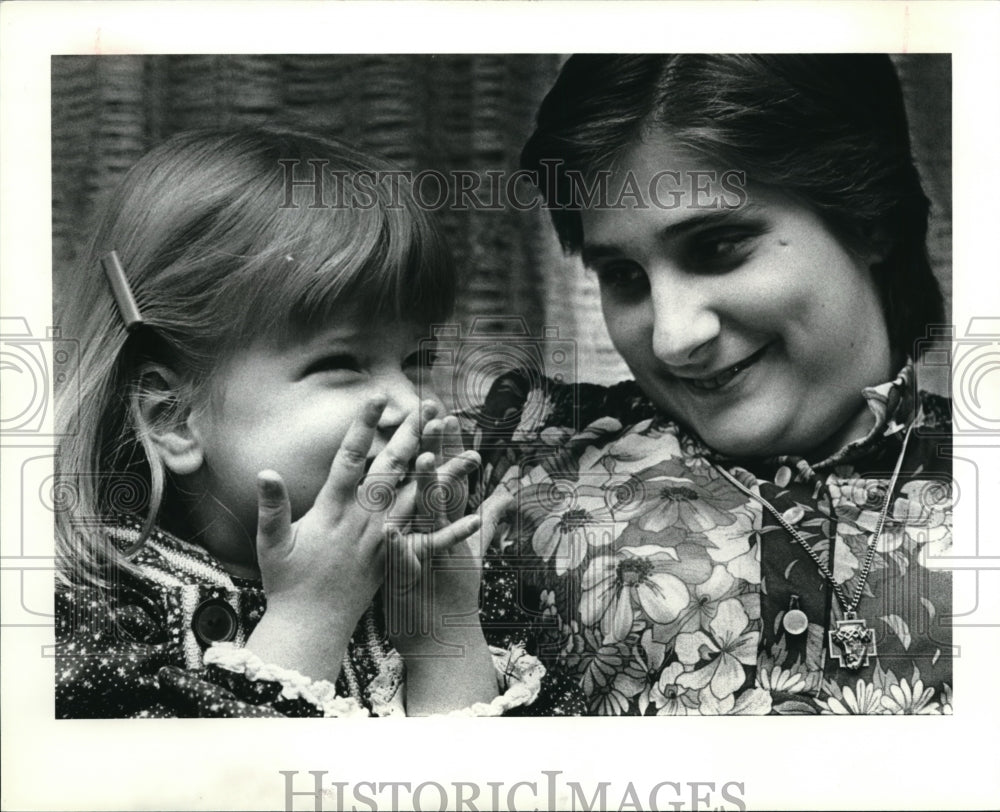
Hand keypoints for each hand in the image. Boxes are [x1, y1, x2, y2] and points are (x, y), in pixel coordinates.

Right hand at [245, 397, 477, 681]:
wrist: (309, 626)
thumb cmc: (286, 581)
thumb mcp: (272, 541)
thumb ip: (272, 505)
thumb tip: (265, 471)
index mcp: (332, 509)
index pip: (349, 458)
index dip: (363, 426)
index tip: (375, 396)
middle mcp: (362, 520)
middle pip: (392, 470)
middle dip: (411, 436)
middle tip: (428, 407)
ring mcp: (383, 540)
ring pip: (419, 500)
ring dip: (444, 476)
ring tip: (467, 452)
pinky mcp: (396, 561)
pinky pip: (430, 545)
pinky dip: (453, 532)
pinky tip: (477, 517)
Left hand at [384, 415, 512, 655]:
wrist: (447, 644)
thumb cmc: (452, 595)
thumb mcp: (474, 553)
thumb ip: (487, 521)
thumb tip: (508, 494)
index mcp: (453, 526)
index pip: (452, 478)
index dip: (447, 446)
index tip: (444, 413)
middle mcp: (447, 537)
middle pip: (445, 487)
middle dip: (441, 452)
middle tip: (438, 416)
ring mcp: (434, 560)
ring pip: (429, 520)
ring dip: (425, 490)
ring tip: (416, 458)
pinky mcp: (416, 586)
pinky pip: (408, 565)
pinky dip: (402, 549)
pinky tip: (392, 530)